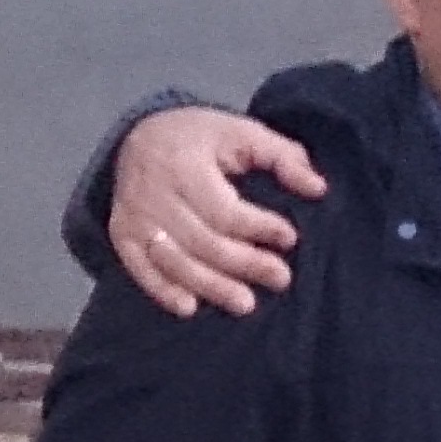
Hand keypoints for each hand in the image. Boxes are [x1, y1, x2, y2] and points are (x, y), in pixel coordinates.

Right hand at [110, 108, 327, 317]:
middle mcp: (154, 193)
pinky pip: (139, 269)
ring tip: (246, 303)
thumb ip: (283, 157)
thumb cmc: (202, 139)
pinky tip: (190, 308)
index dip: (258, 227)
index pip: (224, 209)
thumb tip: (318, 188)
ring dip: (211, 286)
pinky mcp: (122, 235)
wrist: (139, 135)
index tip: (289, 237)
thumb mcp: (243, 133)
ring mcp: (135, 217)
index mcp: (184, 164)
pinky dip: (162, 291)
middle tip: (281, 278)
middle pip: (203, 240)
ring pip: (176, 260)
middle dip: (245, 264)